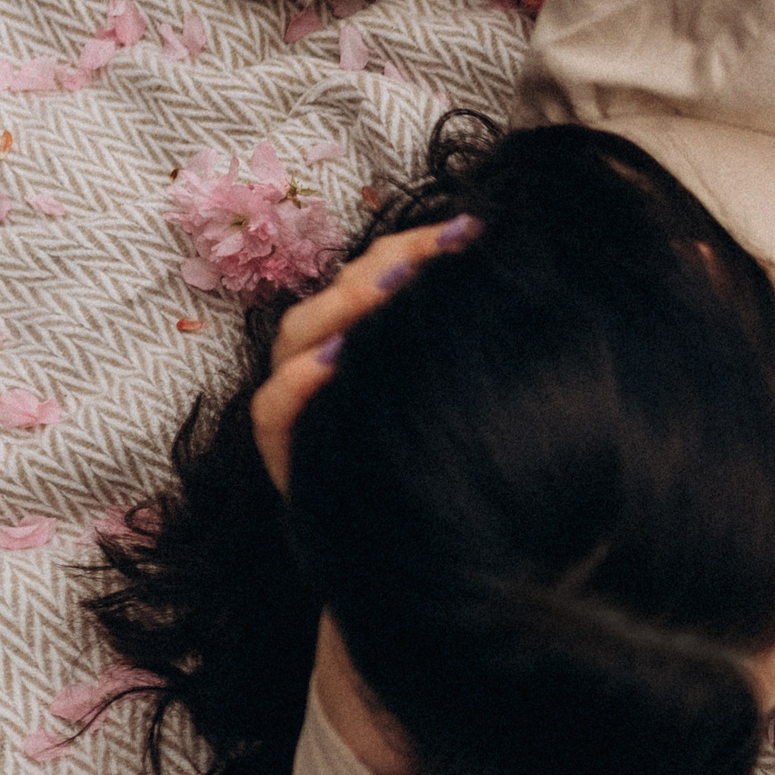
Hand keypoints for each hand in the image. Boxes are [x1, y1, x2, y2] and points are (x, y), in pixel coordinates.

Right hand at [252, 215, 477, 492]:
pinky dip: (299, 383)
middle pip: (336, 294)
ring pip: (298, 336)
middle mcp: (321, 360)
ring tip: (392, 287)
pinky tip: (334, 362)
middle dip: (386, 264)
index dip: (413, 245)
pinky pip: (275, 408)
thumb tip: (499, 277)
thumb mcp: (454, 393)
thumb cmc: (434, 461)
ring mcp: (297, 403)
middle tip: (436, 252)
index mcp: (360, 337)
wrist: (412, 543)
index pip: (374, 273)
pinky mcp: (284, 448)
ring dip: (343, 307)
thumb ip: (458, 338)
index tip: (468, 230)